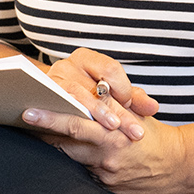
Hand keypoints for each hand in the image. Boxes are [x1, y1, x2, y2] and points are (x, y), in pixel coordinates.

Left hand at [23, 97, 193, 193]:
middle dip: (44, 133)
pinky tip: (72, 153)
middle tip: (24, 120)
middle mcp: (105, 157)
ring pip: (72, 158)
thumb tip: (93, 89)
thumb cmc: (154, 134)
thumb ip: (112, 103)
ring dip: (58, 146)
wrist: (177, 166)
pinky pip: (84, 172)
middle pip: (65, 144)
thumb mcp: (136, 113)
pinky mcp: (105, 187)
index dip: (50, 119)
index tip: (29, 112)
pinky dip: (77, 161)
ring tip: (42, 133)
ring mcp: (104, 174)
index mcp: (113, 135)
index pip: (75, 124)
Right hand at [41, 48, 163, 124]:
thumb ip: (134, 99)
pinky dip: (75, 121)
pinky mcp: (41, 101)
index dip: (123, 88)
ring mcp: (51, 83)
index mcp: (86, 58)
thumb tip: (152, 107)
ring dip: (98, 115)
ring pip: (78, 98)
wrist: (50, 99)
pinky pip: (60, 110)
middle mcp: (66, 66)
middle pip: (96, 88)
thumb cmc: (90, 94)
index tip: (130, 105)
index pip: (110, 69)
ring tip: (114, 129)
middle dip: (119, 112)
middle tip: (136, 132)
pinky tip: (88, 135)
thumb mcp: (113, 93)